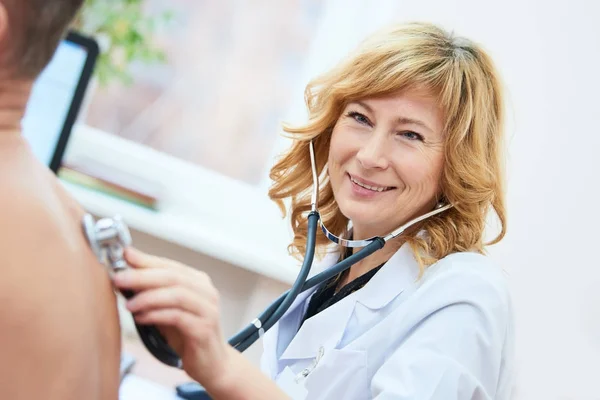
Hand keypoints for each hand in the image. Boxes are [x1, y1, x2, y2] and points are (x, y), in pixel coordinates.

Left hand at [112, 247, 230, 388]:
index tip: (124, 255)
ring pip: (177, 295)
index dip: (146, 260)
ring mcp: (208, 310)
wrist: (212, 363)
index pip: (170, 265)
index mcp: (198, 282)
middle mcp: (206, 292)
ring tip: (128, 304)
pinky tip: (141, 318)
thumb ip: (153, 292)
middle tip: (119, 278)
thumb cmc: (187, 334)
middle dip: (143, 276)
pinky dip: (156, 315)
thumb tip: (126, 275)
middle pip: (173, 277)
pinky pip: (178, 317)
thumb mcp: (168, 309)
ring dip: (148, 297)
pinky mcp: (204, 329)